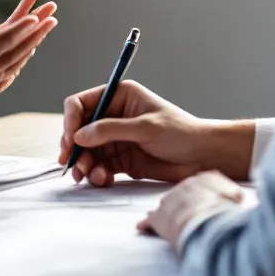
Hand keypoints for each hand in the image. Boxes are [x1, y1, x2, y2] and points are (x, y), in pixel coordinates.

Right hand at [58, 80, 254, 185]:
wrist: (205, 158)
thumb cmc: (182, 133)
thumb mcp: (146, 128)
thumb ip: (111, 130)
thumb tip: (79, 136)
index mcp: (119, 96)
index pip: (82, 104)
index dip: (71, 120)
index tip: (70, 140)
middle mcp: (114, 115)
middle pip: (80, 129)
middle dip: (75, 147)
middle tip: (72, 164)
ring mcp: (116, 139)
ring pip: (87, 150)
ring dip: (84, 163)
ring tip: (90, 175)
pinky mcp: (122, 159)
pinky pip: (100, 165)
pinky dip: (97, 173)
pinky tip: (103, 179)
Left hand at [137, 170, 243, 247]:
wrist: (204, 217)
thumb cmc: (222, 209)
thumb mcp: (234, 196)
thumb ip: (235, 195)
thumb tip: (240, 197)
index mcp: (203, 180)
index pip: (201, 184)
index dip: (203, 194)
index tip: (203, 198)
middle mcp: (184, 187)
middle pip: (182, 194)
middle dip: (184, 202)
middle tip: (187, 209)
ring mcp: (170, 201)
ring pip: (167, 205)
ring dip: (169, 212)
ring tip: (169, 218)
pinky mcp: (159, 218)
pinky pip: (150, 221)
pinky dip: (147, 225)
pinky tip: (141, 226)